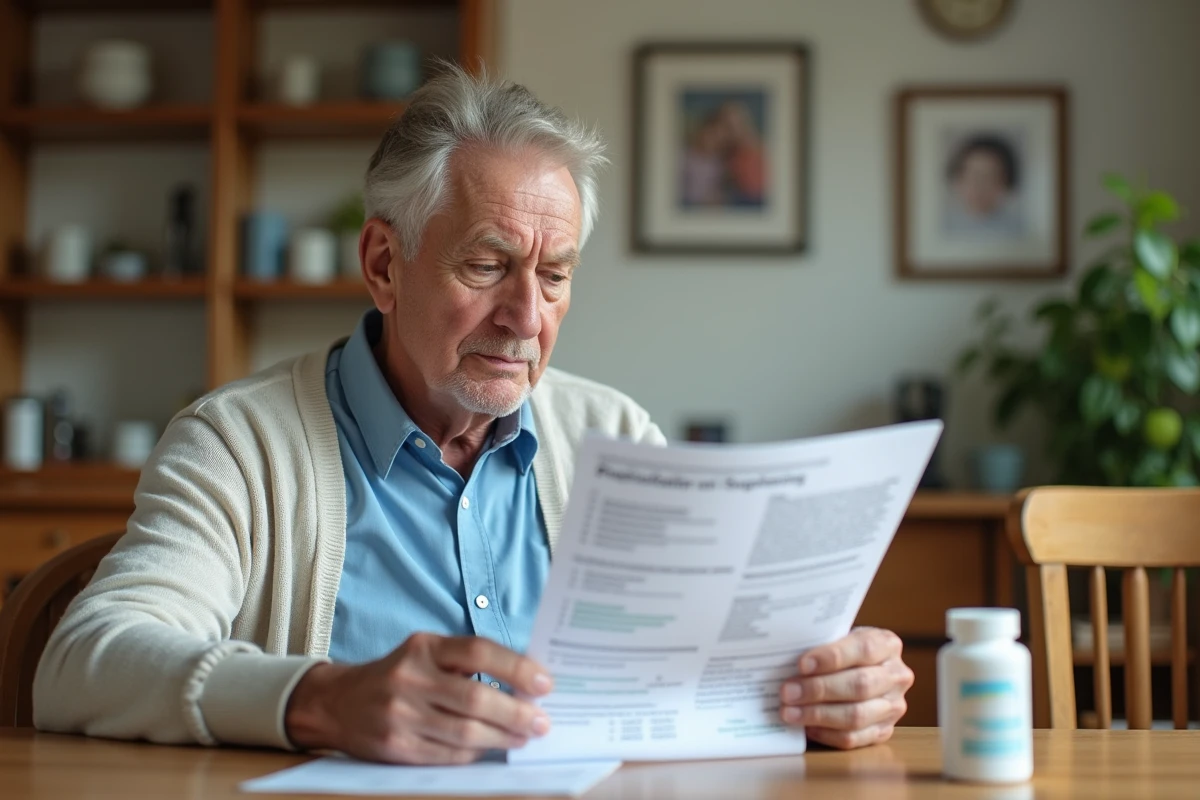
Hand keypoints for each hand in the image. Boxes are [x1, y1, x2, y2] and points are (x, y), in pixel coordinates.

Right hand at [285, 632, 552, 763]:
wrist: (337, 703)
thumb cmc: (398, 674)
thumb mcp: (426, 652)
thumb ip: (467, 660)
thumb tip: (525, 678)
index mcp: (423, 647)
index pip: (478, 651)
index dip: (516, 668)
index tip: (544, 683)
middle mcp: (410, 678)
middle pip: (476, 698)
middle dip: (516, 712)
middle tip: (541, 721)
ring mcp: (401, 714)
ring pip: (465, 732)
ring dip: (503, 737)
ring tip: (524, 736)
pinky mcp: (397, 746)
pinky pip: (448, 754)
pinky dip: (476, 752)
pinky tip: (492, 748)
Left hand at [778, 627, 912, 749]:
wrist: (858, 669)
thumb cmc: (841, 651)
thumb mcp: (838, 637)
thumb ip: (821, 643)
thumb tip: (784, 657)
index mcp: (887, 644)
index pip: (864, 649)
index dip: (832, 657)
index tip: (802, 664)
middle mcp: (897, 676)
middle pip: (860, 685)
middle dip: (819, 689)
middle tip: (787, 692)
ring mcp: (893, 706)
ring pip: (857, 715)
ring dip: (818, 715)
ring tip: (789, 712)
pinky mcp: (884, 731)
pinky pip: (855, 738)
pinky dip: (827, 734)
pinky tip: (806, 727)